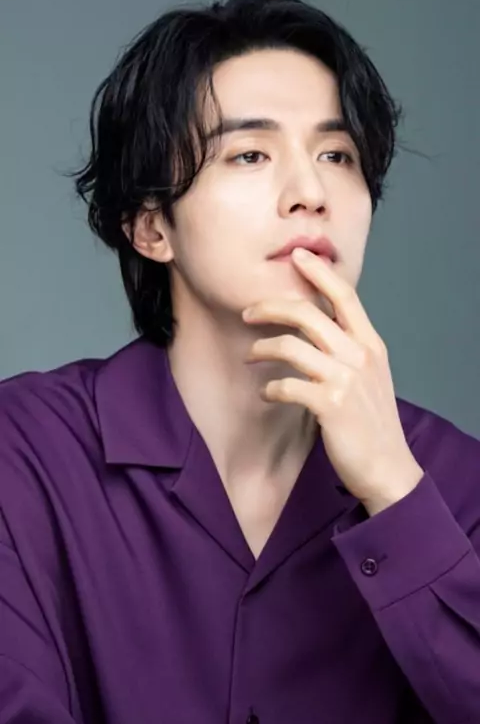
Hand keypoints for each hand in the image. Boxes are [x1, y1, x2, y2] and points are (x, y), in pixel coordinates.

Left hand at [242, 246, 423, 512]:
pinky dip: (270, 388)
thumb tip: (315, 330)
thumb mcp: (370, 378)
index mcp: (371, 345)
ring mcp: (345, 380)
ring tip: (251, 356)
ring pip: (291, 346)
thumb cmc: (371, 424)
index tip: (297, 257)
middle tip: (248, 312)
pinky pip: (286, 385)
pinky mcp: (330, 405)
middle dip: (271, 307)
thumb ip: (349, 350)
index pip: (345, 296)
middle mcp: (360, 356)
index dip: (319, 272)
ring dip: (263, 348)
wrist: (387, 467)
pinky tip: (266, 394)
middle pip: (308, 313)